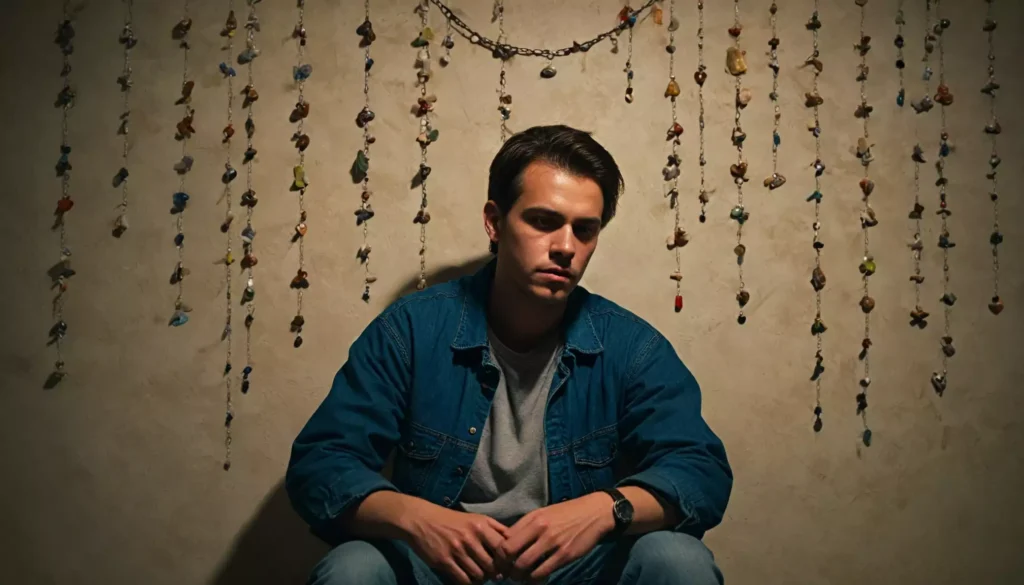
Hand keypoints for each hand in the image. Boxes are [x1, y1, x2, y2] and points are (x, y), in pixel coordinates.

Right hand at [405, 503, 508, 584]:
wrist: (421, 520)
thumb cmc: (452, 520)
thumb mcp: (476, 518)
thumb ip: (496, 529)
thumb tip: (515, 542)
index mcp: (481, 526)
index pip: (504, 549)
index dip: (508, 561)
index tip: (507, 565)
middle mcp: (471, 538)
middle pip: (493, 566)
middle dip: (495, 573)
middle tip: (494, 574)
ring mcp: (457, 550)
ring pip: (479, 575)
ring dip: (481, 579)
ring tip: (480, 575)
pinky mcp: (444, 561)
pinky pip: (463, 580)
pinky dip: (468, 583)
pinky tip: (467, 578)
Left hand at [497, 493, 613, 582]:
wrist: (594, 512)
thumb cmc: (567, 513)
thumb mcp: (543, 514)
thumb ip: (525, 527)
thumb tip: (507, 543)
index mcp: (532, 519)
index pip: (505, 539)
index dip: (499, 554)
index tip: (502, 562)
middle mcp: (540, 529)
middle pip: (509, 553)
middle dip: (505, 567)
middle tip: (508, 573)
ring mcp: (552, 542)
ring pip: (524, 566)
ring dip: (519, 576)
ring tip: (521, 578)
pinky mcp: (565, 555)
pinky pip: (542, 573)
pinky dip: (535, 580)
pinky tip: (536, 579)